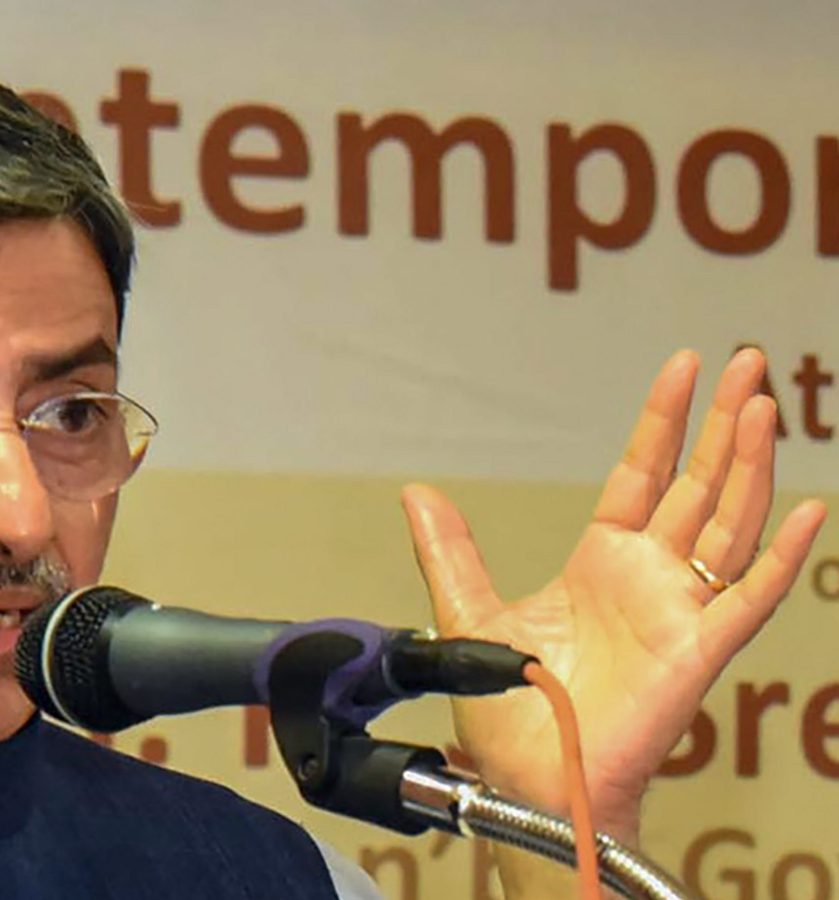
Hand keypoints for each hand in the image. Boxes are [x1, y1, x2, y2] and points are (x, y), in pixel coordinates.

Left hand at [401, 348, 825, 845]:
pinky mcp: (697, 651)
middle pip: (697, 485)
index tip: (682, 367)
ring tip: (762, 407)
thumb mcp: (467, 612)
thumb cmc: (510, 709)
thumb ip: (449, 551)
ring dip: (749, 466)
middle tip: (749, 361)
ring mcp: (679, 611)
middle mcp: (650, 579)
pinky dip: (782, 558)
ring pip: (729, 524)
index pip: (642, 474)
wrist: (529, 776)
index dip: (662, 422)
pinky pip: (749, 598)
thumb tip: (417, 492)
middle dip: (723, 424)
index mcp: (602, 563)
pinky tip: (807, 512)